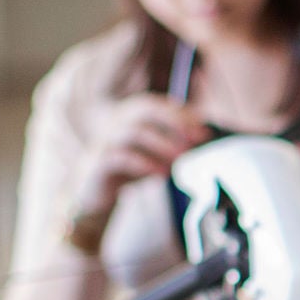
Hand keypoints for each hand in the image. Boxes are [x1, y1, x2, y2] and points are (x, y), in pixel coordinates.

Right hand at [75, 94, 209, 215]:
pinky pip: (120, 156)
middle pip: (144, 109)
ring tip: (180, 159)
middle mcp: (116, 122)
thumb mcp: (155, 153)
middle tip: (194, 140)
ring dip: (161, 144)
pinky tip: (160, 173)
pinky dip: (143, 163)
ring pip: (133, 132)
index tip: (203, 130)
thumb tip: (205, 137)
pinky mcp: (97, 162)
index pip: (157, 104)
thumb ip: (174, 142)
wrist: (95, 195)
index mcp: (130, 115)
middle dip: (173, 122)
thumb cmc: (129, 169)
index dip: (181, 114)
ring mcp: (105, 140)